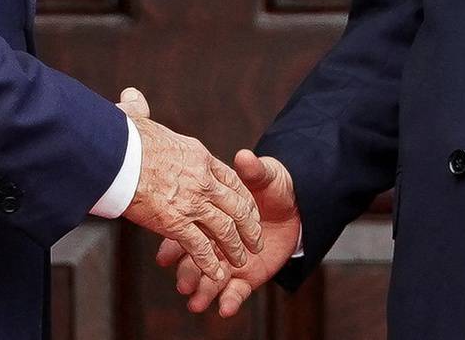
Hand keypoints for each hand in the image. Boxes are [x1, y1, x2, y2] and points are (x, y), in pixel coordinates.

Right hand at [113, 88, 263, 284]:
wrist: (113, 153)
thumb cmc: (121, 137)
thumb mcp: (137, 119)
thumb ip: (139, 110)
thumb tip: (132, 97)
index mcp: (198, 155)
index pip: (232, 179)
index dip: (243, 197)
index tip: (249, 210)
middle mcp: (202, 179)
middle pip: (236, 206)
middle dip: (248, 227)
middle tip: (255, 242)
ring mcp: (191, 201)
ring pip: (224, 230)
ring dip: (234, 249)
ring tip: (241, 262)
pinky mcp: (175, 222)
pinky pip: (200, 247)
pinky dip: (210, 263)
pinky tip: (216, 274)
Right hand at [157, 149, 301, 316]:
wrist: (299, 208)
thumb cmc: (274, 187)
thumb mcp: (265, 176)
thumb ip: (253, 171)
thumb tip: (245, 156)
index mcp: (212, 215)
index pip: (188, 229)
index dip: (175, 243)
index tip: (165, 255)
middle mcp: (216, 241)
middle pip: (196, 259)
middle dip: (188, 272)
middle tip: (182, 282)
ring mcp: (230, 260)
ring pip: (212, 279)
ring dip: (204, 291)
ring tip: (196, 301)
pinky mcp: (247, 276)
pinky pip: (236, 291)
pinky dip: (231, 300)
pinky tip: (225, 308)